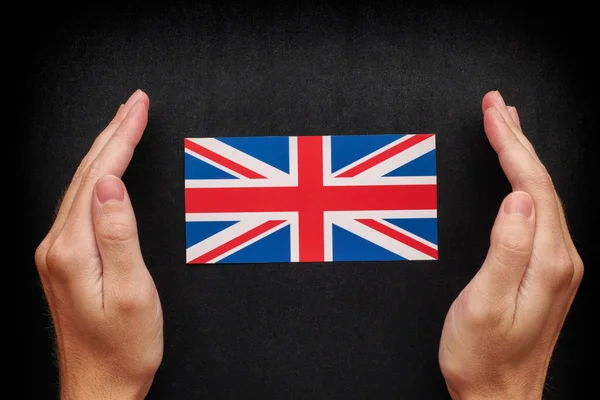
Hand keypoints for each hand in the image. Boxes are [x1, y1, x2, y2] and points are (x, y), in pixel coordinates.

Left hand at [34, 90, 162, 399]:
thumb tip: (112, 185)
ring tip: (123, 125)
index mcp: (74, 249)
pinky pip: (81, 204)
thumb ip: (119, 235)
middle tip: (134, 103)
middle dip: (112, 133)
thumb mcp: (132, 292)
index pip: (101, 176)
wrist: (98, 387)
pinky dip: (98, 177)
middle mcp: (58, 245)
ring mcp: (58, 252)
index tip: (138, 108)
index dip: (121, 137)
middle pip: (86, 175)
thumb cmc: (123, 347)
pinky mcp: (65, 260)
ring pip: (82, 186)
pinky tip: (108, 171)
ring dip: (104, 151)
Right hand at [438, 91, 583, 398]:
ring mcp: (557, 265)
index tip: (493, 114)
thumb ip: (507, 249)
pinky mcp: (547, 271)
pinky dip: (525, 184)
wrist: (499, 395)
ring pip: (543, 195)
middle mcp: (561, 258)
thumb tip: (518, 200)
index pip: (531, 186)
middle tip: (498, 106)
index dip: (511, 145)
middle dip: (518, 140)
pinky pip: (540, 213)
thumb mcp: (485, 304)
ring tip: (507, 128)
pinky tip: (517, 178)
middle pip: (542, 184)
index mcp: (547, 260)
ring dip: (523, 158)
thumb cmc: (483, 355)